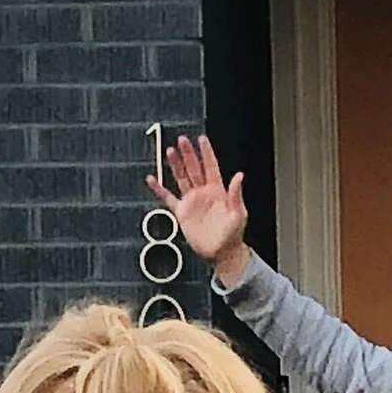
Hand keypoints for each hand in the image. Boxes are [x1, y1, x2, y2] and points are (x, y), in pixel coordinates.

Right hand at [150, 134, 252, 284]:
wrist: (222, 253)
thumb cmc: (233, 235)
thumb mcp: (239, 214)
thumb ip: (236, 194)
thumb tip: (239, 176)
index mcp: (218, 191)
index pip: (211, 166)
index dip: (207, 152)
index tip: (202, 139)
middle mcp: (203, 193)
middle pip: (194, 168)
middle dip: (188, 153)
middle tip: (182, 140)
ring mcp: (192, 201)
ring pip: (181, 178)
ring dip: (176, 165)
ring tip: (170, 151)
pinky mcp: (182, 212)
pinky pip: (168, 197)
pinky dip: (159, 189)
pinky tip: (152, 179)